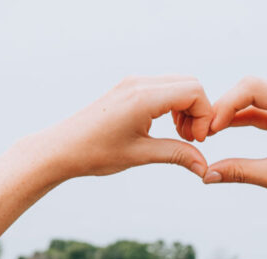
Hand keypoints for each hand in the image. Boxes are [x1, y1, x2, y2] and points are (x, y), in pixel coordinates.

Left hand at [41, 75, 212, 181]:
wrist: (62, 148)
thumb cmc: (95, 152)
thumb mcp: (140, 155)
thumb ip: (177, 154)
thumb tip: (204, 167)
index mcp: (144, 97)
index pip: (194, 92)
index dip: (204, 116)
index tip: (196, 141)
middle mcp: (140, 83)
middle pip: (190, 84)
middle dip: (198, 112)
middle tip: (189, 140)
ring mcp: (133, 83)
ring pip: (178, 85)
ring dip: (186, 109)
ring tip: (179, 136)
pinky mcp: (128, 88)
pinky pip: (163, 89)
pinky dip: (173, 106)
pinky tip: (165, 128)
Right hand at [202, 77, 266, 230]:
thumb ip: (240, 172)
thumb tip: (206, 175)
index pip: (252, 88)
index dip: (225, 104)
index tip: (209, 129)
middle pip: (251, 87)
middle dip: (225, 106)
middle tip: (204, 131)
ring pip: (255, 98)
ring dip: (232, 113)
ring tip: (209, 132)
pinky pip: (263, 111)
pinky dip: (243, 119)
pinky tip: (223, 130)